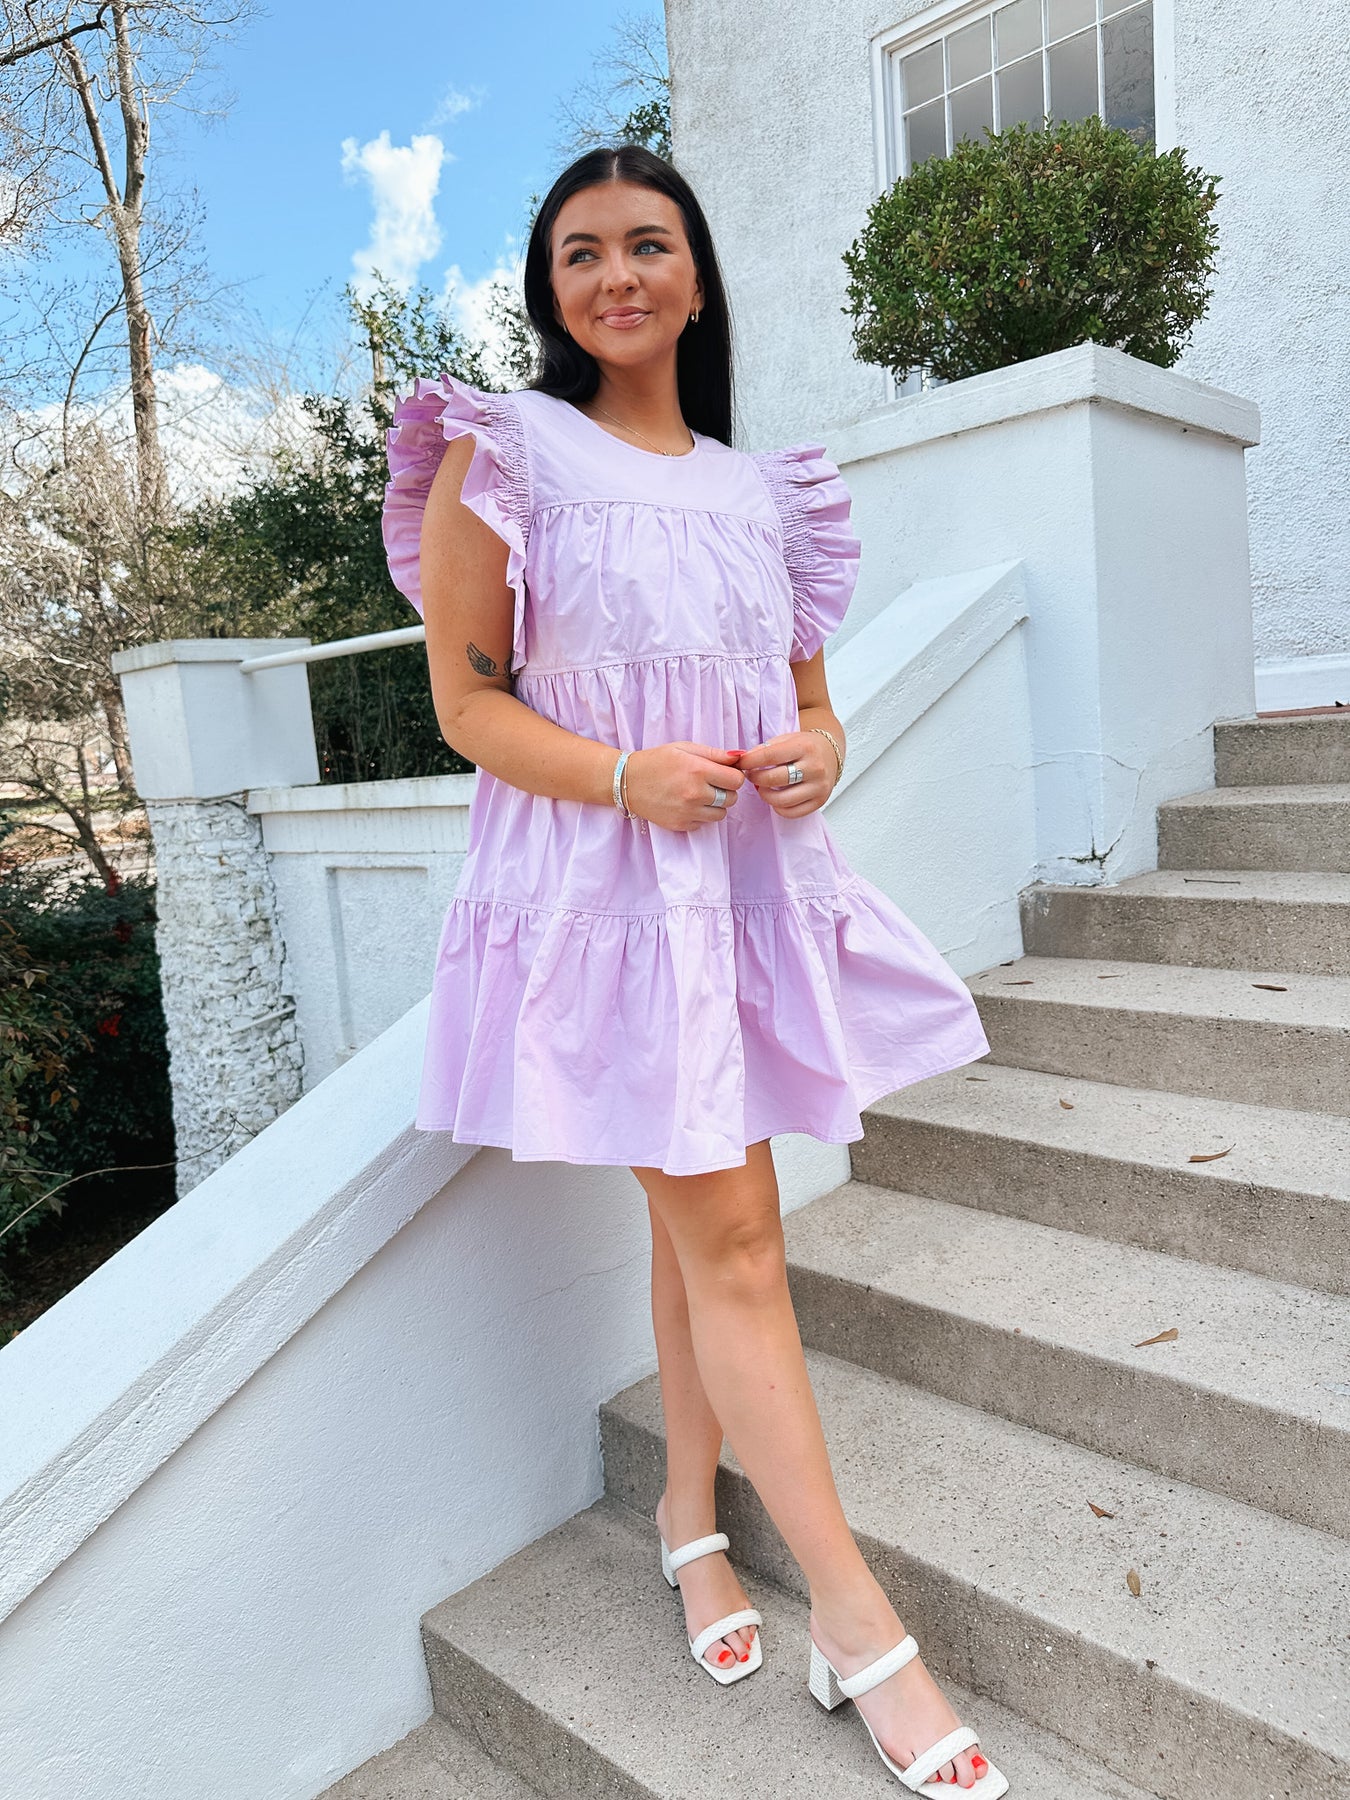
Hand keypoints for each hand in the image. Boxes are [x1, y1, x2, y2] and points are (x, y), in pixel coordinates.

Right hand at [621, 741, 745, 831]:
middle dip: (725, 790)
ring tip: (698, 794)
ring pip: (721, 814)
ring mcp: (688, 812)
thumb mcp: (685, 748)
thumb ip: (715, 753)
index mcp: (698, 770)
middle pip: (732, 798)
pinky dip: (700, 815)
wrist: (627, 781)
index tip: (723, 773)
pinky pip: (704, 823)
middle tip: (709, 783)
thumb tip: (741, 757)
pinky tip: (686, 804)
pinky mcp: (680, 825)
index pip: (737, 780)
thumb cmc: (657, 761)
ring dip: (715, 805)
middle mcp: (695, 793)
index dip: (733, 775)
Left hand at [736, 731, 833, 817]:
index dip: (749, 762)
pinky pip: (791, 812)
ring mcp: (819, 787)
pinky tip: (775, 797)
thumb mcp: (786, 739)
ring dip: (764, 795)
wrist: (831, 754)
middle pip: (774, 780)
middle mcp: (814, 767)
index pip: (769, 756)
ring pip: (781, 800)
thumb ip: (764, 749)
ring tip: (762, 787)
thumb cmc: (804, 746)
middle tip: (750, 775)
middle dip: (755, 778)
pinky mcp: (820, 801)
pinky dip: (777, 807)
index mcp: (804, 747)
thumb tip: (741, 760)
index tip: (741, 764)